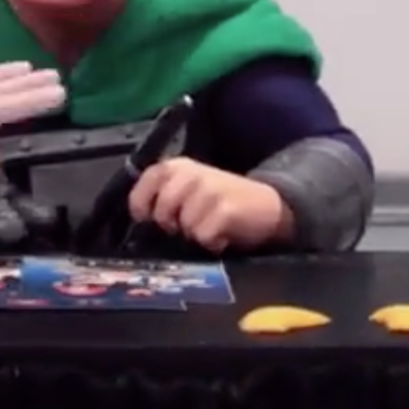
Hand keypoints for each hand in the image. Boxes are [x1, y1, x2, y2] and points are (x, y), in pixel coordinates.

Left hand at [128, 158, 290, 252]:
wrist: (267, 206)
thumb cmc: (223, 202)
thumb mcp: (190, 189)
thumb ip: (164, 196)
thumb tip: (141, 221)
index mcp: (178, 166)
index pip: (146, 181)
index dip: (142, 205)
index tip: (149, 218)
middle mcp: (192, 173)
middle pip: (161, 209)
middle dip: (171, 225)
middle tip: (187, 226)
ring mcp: (210, 189)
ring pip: (183, 224)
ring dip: (194, 234)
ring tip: (209, 227)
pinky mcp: (225, 209)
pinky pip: (202, 235)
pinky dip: (211, 242)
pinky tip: (221, 236)